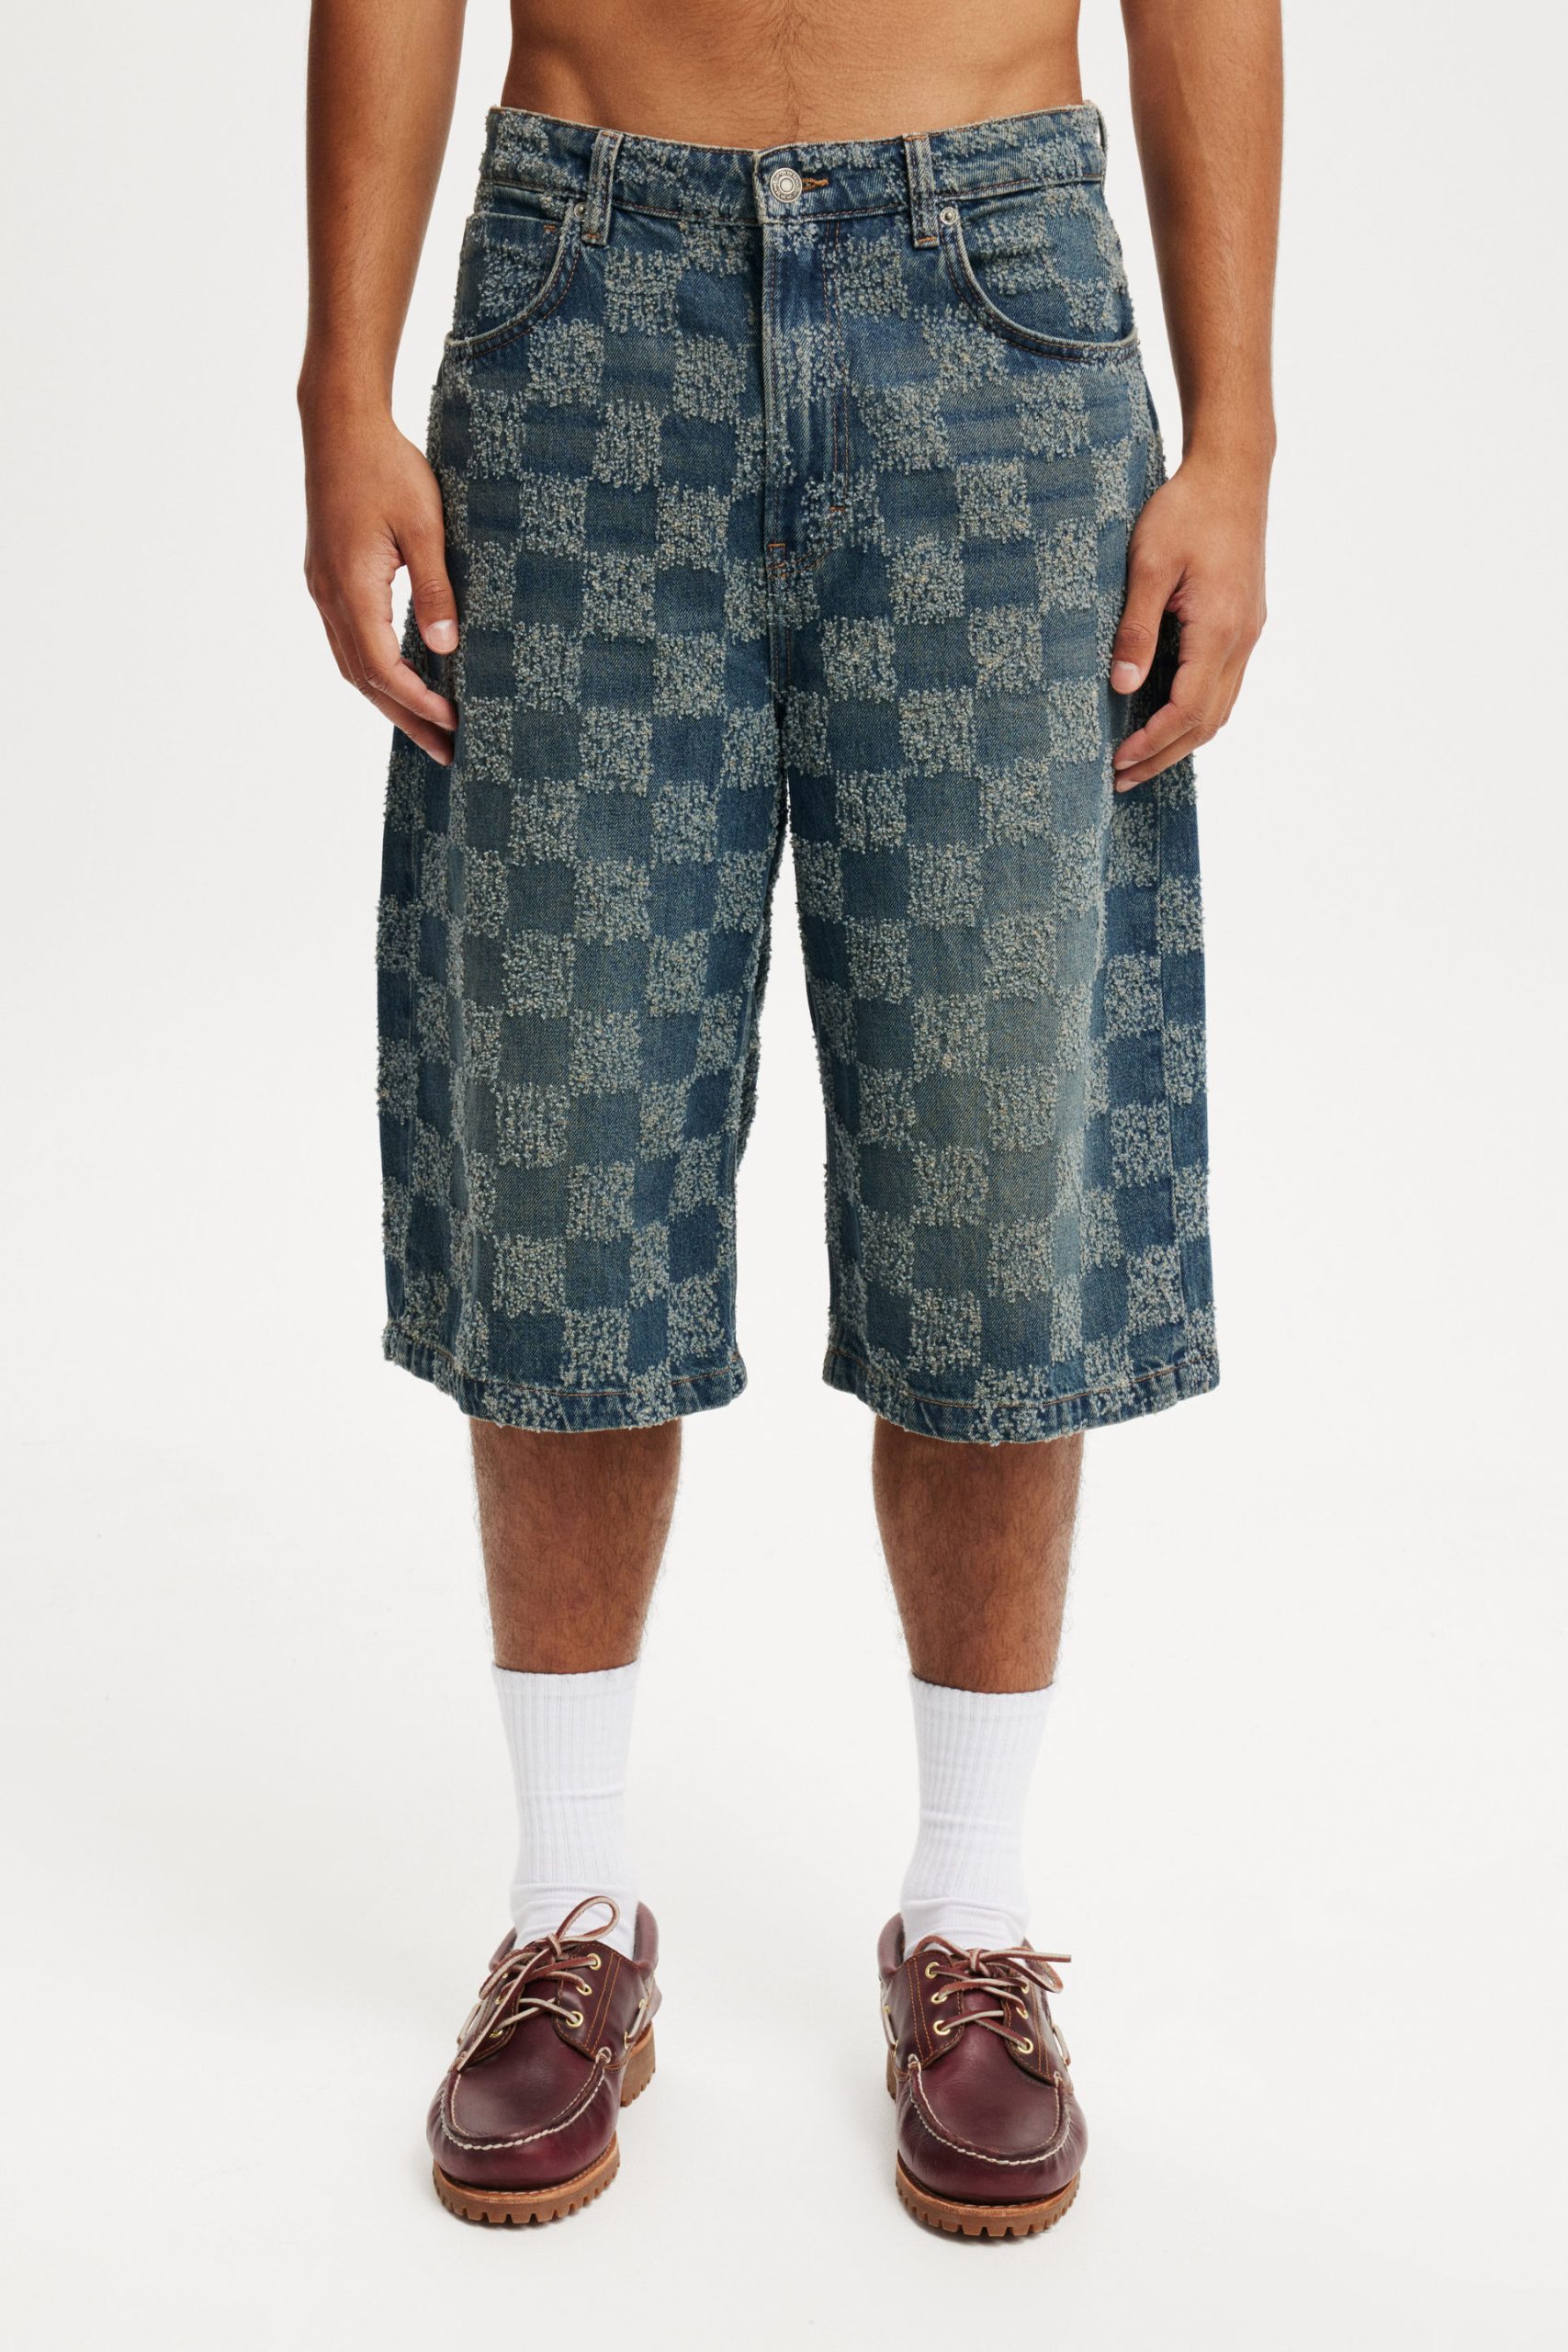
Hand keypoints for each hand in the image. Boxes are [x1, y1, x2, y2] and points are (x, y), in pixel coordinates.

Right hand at [302, 400, 458, 763]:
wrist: (339, 425)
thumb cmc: (387, 467)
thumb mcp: (424, 526)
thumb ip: (435, 588)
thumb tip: (445, 649)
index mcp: (352, 587)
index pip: (385, 668)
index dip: (420, 703)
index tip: (456, 723)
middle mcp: (329, 596)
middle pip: (365, 680)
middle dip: (407, 720)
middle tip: (447, 754)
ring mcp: (323, 589)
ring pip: (352, 665)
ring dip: (389, 701)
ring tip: (428, 729)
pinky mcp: (326, 579)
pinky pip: (348, 642)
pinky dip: (376, 672)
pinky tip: (403, 681)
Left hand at [1108, 456, 1267, 789]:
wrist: (1233, 473)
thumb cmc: (1185, 510)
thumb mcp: (1148, 565)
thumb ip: (1136, 628)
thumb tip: (1122, 686)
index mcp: (1219, 629)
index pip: (1188, 709)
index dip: (1153, 743)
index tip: (1118, 761)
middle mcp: (1242, 639)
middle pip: (1208, 722)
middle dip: (1164, 755)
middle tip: (1121, 778)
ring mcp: (1248, 634)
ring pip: (1220, 709)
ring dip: (1181, 740)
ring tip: (1140, 759)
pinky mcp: (1244, 624)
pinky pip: (1224, 686)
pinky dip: (1196, 713)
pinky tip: (1166, 718)